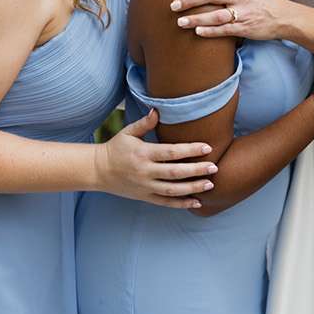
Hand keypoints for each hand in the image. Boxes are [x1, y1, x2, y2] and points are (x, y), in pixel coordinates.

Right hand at [93, 110, 217, 208]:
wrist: (98, 171)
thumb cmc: (116, 148)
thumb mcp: (128, 132)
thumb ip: (145, 123)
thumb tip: (158, 110)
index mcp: (143, 154)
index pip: (171, 152)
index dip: (190, 150)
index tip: (207, 147)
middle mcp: (145, 172)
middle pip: (175, 173)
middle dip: (196, 170)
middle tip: (215, 167)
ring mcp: (145, 187)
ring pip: (173, 190)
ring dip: (193, 188)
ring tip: (210, 184)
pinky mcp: (145, 197)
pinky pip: (166, 202)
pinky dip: (182, 203)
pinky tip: (197, 201)